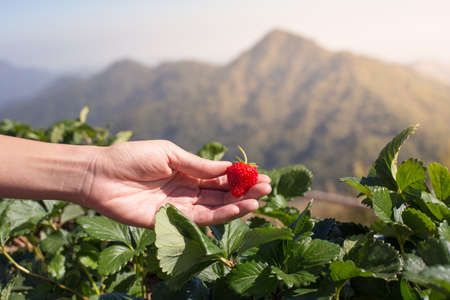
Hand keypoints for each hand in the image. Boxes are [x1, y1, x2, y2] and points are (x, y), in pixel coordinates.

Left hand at [81, 140, 270, 227]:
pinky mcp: (169, 221)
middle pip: (221, 193)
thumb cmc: (132, 157)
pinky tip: (237, 209)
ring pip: (214, 208)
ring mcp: (179, 206)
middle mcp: (187, 190)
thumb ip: (198, 165)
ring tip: (258, 201)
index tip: (260, 175)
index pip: (219, 177)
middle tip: (267, 188)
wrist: (100, 174)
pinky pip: (198, 219)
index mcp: (187, 171)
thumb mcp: (169, 154)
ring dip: (237, 206)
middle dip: (244, 191)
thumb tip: (229, 168)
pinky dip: (219, 216)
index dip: (240, 177)